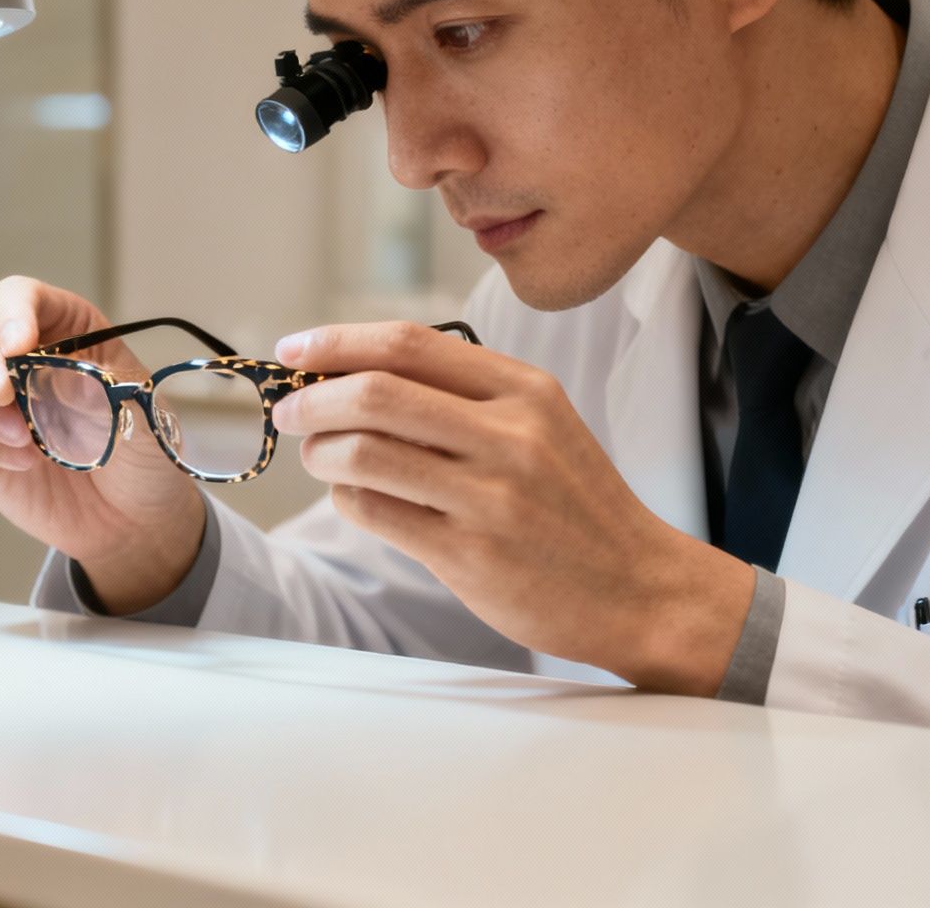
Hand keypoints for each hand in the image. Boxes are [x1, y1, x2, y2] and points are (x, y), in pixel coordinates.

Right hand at [0, 276, 205, 613]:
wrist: (135, 520)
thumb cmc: (143, 452)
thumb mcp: (140, 413)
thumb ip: (97, 388)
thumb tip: (50, 376)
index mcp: (64, 331)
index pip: (20, 296)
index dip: (12, 310)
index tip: (20, 344)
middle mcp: (19, 360)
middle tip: (3, 392)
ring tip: (22, 439)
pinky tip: (25, 463)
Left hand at [269, 321, 755, 694]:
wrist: (639, 589)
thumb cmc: (574, 504)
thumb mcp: (541, 424)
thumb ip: (461, 395)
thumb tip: (352, 371)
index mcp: (524, 391)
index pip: (408, 344)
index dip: (336, 341)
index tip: (293, 351)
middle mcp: (509, 436)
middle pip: (374, 392)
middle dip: (312, 398)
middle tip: (290, 411)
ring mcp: (490, 497)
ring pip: (364, 454)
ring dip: (320, 451)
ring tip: (318, 456)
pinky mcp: (470, 554)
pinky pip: (376, 512)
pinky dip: (347, 498)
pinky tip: (353, 496)